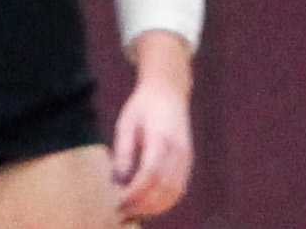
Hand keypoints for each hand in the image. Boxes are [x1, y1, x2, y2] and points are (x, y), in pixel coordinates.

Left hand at [110, 42, 195, 217]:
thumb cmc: (143, 106)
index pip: (150, 174)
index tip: (118, 203)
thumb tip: (118, 181)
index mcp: (161, 137)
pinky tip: (146, 205)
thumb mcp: (126, 123)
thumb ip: (124, 152)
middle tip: (120, 213)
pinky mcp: (187, 163)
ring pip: (174, 194)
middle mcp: (178, 150)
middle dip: (142, 206)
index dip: (135, 193)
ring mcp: (186, 158)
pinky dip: (163, 203)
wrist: (168, 91)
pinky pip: (178, 190)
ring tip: (132, 213)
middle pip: (164, 189)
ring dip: (154, 209)